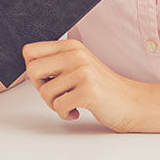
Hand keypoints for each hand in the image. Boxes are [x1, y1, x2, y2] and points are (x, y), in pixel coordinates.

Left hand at [23, 39, 147, 131]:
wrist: (132, 102)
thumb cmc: (101, 87)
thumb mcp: (78, 65)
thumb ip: (56, 62)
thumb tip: (27, 67)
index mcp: (70, 46)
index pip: (30, 51)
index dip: (32, 69)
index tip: (46, 79)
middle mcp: (76, 55)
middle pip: (32, 70)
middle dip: (40, 88)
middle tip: (56, 94)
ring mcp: (82, 71)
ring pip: (45, 92)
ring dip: (54, 104)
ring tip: (70, 103)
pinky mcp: (88, 91)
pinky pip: (59, 106)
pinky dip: (64, 114)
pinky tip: (76, 111)